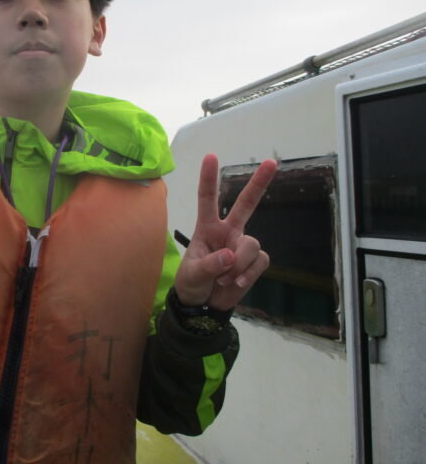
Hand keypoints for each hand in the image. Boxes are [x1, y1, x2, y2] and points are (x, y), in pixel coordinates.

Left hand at [174, 154, 276, 310]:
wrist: (204, 306)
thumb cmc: (192, 283)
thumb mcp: (192, 274)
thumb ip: (209, 264)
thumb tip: (229, 255)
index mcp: (207, 228)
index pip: (207, 199)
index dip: (208, 178)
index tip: (211, 156)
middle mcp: (228, 231)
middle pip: (246, 204)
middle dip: (259, 183)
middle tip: (271, 162)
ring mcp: (243, 245)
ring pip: (250, 245)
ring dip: (237, 265)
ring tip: (223, 279)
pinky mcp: (255, 262)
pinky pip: (259, 262)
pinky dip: (247, 275)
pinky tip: (235, 283)